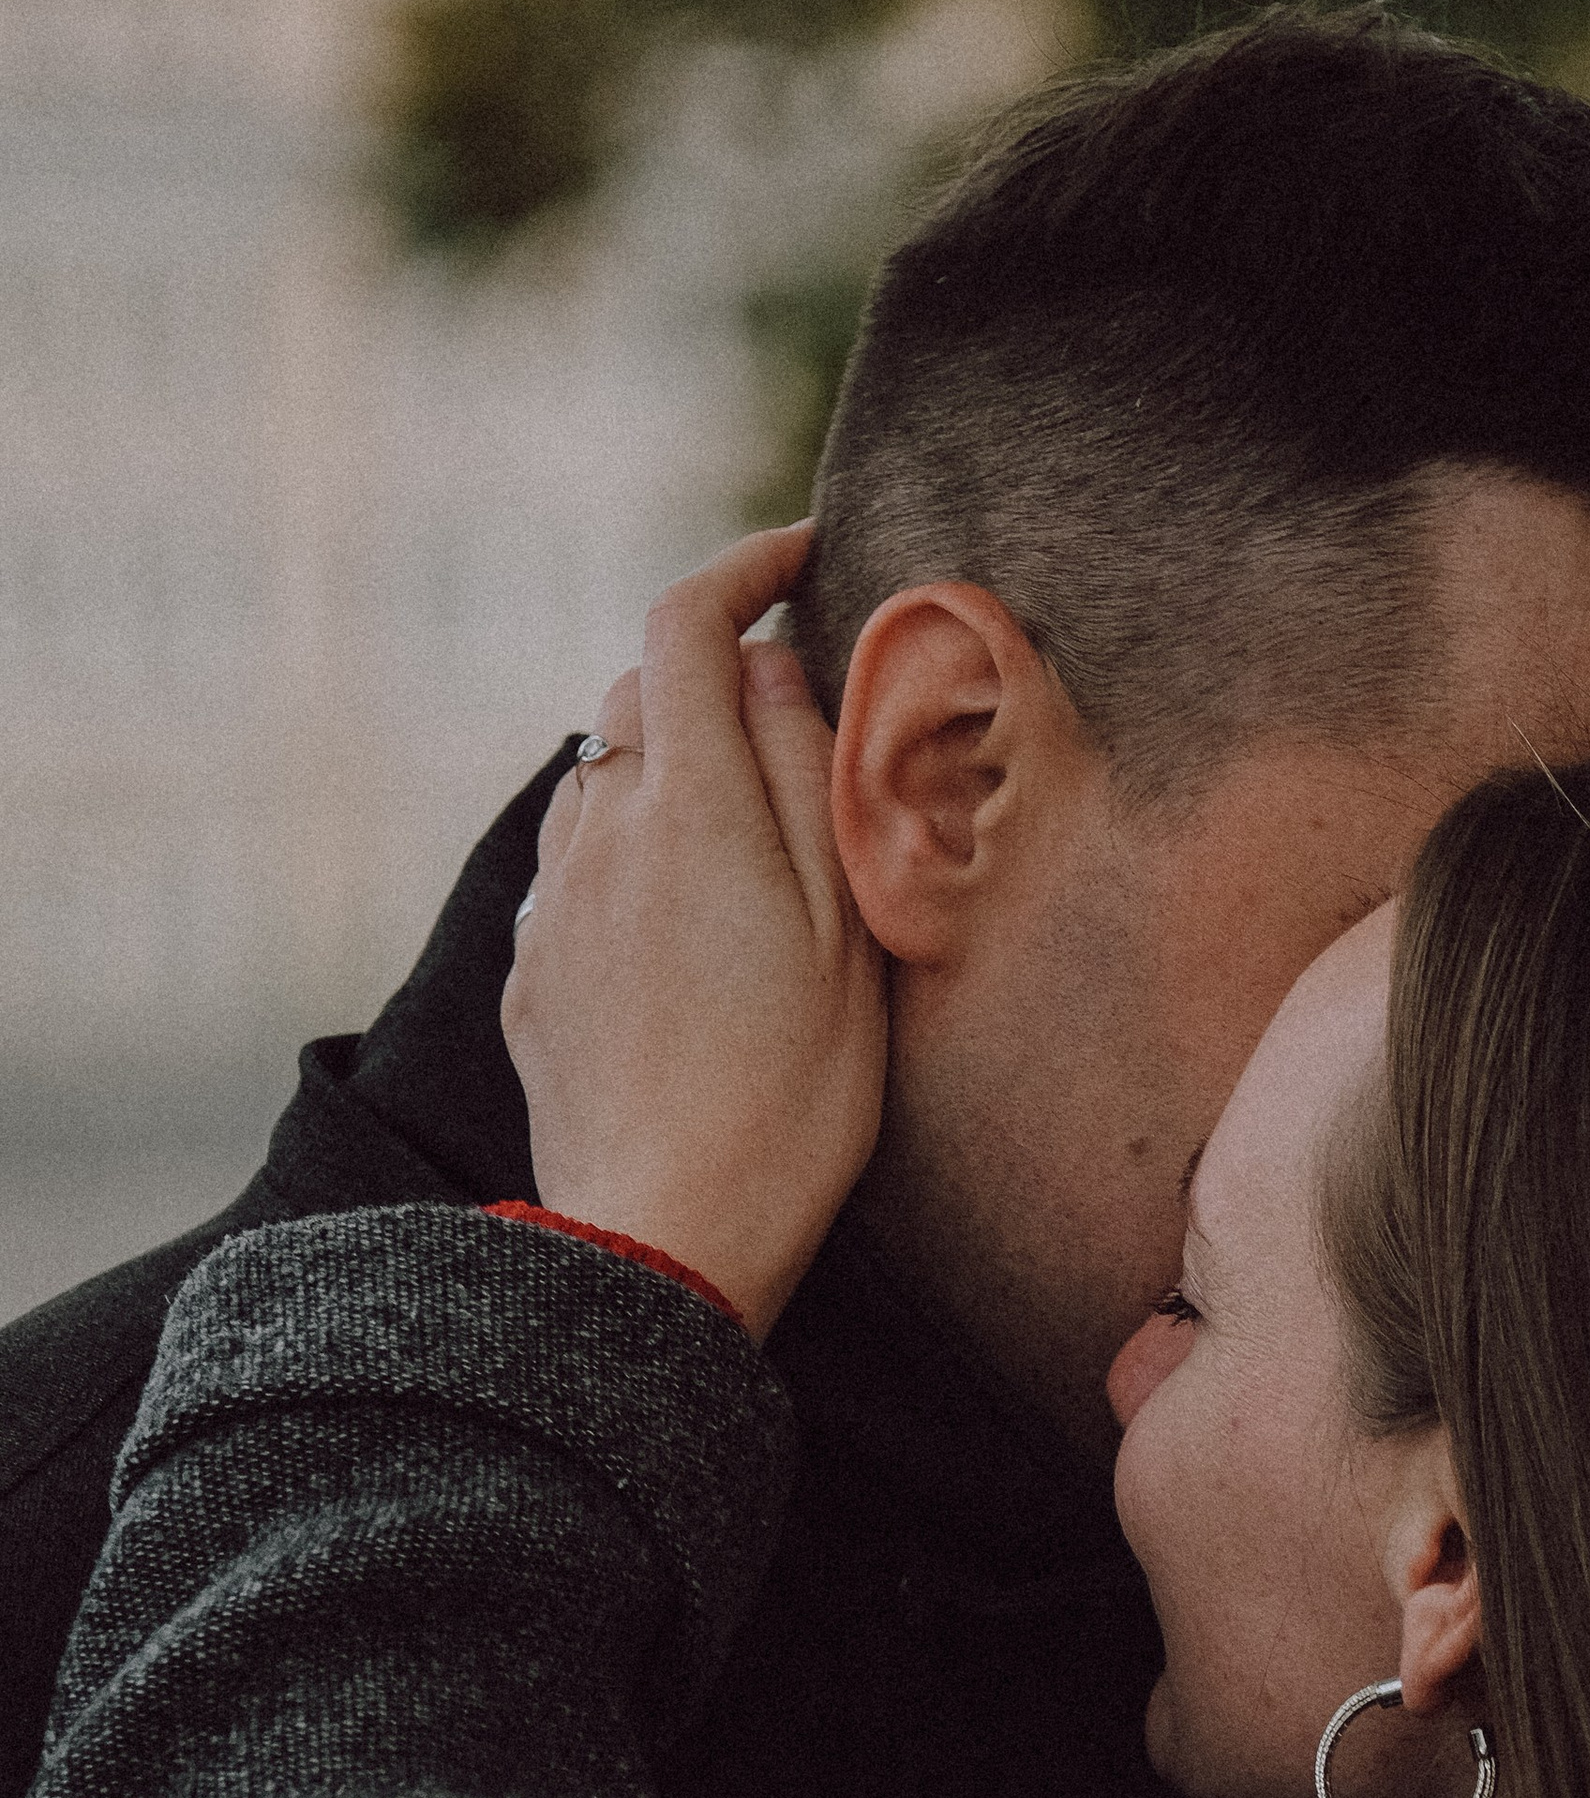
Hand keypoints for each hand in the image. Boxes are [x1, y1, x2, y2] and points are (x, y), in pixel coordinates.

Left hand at [502, 524, 885, 1341]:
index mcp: (693, 806)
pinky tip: (688, 932)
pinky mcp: (533, 970)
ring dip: (669, 767)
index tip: (801, 559)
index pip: (689, 621)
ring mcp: (556, 901)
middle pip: (640, 691)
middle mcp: (603, 830)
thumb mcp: (848, 929)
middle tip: (799, 727)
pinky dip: (631, 852)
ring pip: (603, 774)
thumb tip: (777, 666)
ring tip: (748, 844)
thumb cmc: (792, 1097)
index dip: (744, 566)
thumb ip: (812, 777)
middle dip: (713, 676)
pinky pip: (579, 865)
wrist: (665, 1238)